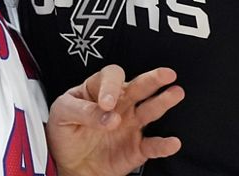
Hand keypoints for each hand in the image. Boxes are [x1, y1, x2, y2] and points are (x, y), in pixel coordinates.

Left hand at [47, 65, 184, 175]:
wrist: (71, 165)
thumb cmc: (65, 133)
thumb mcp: (63, 115)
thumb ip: (83, 111)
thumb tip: (108, 115)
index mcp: (99, 90)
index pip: (110, 78)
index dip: (111, 87)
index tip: (106, 104)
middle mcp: (120, 104)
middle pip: (138, 86)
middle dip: (152, 79)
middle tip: (166, 74)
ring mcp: (130, 125)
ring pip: (150, 110)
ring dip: (164, 101)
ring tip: (176, 93)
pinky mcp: (136, 148)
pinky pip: (152, 146)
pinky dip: (163, 145)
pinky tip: (172, 142)